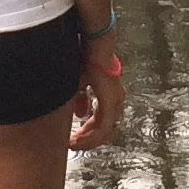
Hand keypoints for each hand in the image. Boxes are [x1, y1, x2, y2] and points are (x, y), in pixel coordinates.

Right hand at [69, 35, 123, 149]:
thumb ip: (80, 99)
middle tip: (73, 144)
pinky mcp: (111, 101)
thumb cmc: (85, 56)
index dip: (87, 130)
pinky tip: (79, 139)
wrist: (93, 43)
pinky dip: (90, 136)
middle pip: (104, 127)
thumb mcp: (78, 81)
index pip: (101, 119)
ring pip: (104, 130)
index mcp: (109, 93)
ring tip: (74, 144)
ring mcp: (115, 101)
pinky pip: (103, 127)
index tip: (74, 137)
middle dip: (87, 137)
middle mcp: (115, 98)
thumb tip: (80, 114)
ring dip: (88, 139)